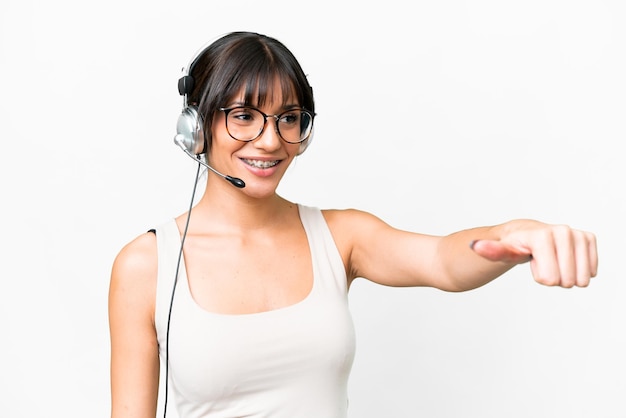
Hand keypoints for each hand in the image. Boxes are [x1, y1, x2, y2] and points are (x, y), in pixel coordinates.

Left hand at [470, 221, 597, 287]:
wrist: (518, 236)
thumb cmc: (511, 246)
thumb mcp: (499, 252)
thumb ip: (491, 250)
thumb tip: (476, 245)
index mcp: (542, 235)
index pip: (550, 279)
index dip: (540, 276)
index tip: (531, 261)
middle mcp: (561, 231)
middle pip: (568, 280)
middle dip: (554, 277)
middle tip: (541, 262)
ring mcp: (576, 234)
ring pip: (583, 277)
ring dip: (567, 275)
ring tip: (551, 261)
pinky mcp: (587, 238)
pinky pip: (592, 269)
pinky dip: (579, 271)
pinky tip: (565, 261)